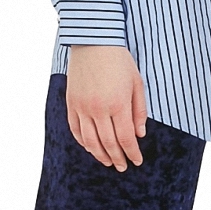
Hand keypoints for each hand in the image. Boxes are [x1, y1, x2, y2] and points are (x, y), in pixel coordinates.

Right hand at [66, 45, 147, 170]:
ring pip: (90, 141)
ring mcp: (82, 107)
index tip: (137, 161)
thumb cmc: (120, 61)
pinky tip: (91, 148)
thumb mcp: (137, 83)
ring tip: (108, 162)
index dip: (132, 153)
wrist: (93, 42)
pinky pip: (75, 129)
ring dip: (100, 154)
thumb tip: (139, 135)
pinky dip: (83, 142)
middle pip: (108, 143)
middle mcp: (98, 109)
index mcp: (118, 104)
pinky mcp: (71, 103)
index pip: (126, 138)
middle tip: (123, 167)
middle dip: (117, 158)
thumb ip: (139, 111)